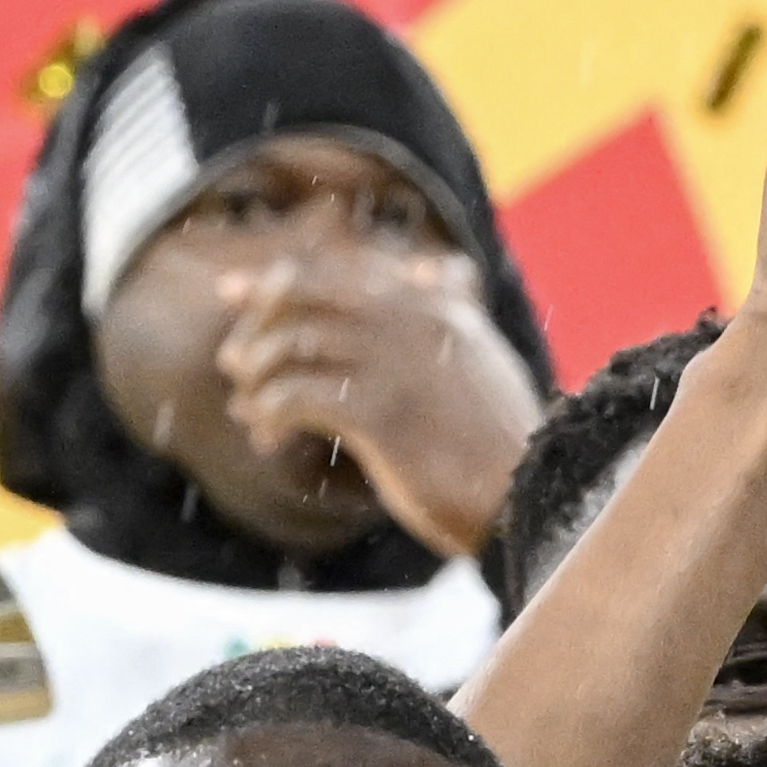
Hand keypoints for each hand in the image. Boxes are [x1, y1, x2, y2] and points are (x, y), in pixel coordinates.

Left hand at [218, 233, 549, 558]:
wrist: (534, 493)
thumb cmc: (504, 440)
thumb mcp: (484, 357)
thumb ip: (457, 311)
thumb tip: (442, 273)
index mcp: (435, 306)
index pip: (338, 273)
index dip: (277, 280)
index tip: (232, 291)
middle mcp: (412, 321)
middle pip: (303, 295)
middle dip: (255, 324)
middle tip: (233, 363)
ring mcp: (395, 364)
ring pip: (290, 346)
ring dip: (257, 380)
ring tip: (250, 411)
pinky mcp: (379, 413)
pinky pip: (294, 398)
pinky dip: (269, 415)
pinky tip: (269, 439)